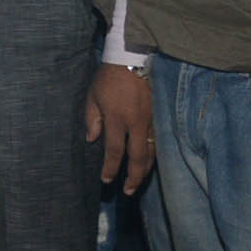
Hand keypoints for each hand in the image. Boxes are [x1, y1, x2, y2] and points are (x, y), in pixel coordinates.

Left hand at [83, 64, 155, 194]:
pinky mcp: (159, 117)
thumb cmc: (108, 78)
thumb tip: (92, 140)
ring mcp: (151, 121)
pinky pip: (157, 143)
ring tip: (137, 183)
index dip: (110, 168)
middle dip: (133, 178)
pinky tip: (148, 164)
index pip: (114, 151)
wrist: (132, 60)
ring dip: (145, 170)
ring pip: (151, 153)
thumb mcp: (92, 96)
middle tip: (126, 191)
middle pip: (138, 158)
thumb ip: (92, 119)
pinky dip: (153, 157)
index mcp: (117, 119)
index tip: (106, 179)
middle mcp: (137, 123)